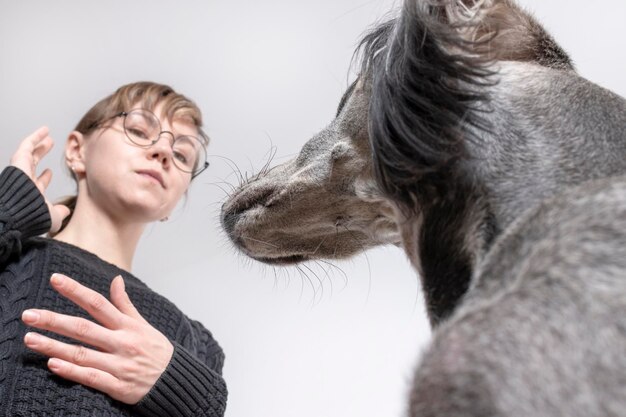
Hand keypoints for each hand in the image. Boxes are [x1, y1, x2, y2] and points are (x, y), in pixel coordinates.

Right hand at [10, 126, 69, 232]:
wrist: (22, 211)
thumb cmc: (35, 216)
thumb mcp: (53, 217)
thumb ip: (59, 213)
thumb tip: (66, 211)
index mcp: (32, 194)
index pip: (37, 184)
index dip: (44, 178)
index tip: (50, 172)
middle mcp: (25, 182)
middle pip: (32, 164)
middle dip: (40, 155)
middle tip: (49, 146)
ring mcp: (21, 171)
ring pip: (29, 154)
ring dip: (38, 144)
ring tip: (48, 136)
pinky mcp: (19, 161)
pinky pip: (27, 145)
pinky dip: (35, 137)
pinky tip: (45, 130)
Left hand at [21, 273, 173, 404]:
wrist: (175, 380)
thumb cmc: (156, 350)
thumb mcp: (144, 324)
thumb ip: (125, 304)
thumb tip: (116, 279)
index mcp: (128, 326)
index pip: (98, 303)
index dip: (76, 290)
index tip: (55, 279)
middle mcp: (122, 343)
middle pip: (84, 328)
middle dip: (54, 320)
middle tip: (29, 315)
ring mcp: (119, 365)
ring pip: (82, 354)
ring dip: (54, 346)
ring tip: (30, 339)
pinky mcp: (118, 385)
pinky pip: (91, 378)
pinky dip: (72, 371)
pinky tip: (53, 364)